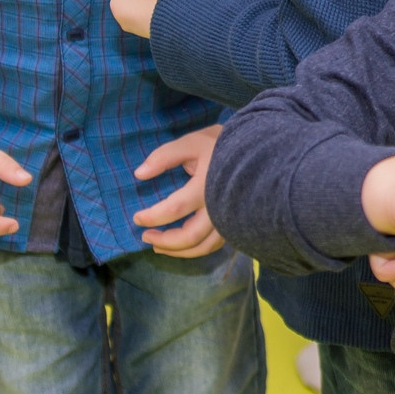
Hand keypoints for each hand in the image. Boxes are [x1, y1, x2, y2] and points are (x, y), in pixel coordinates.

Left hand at [132, 125, 223, 256]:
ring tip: (159, 247)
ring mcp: (229, 218)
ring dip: (179, 251)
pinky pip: (213, 244)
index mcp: (206, 186)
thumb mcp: (192, 142)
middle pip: (189, 236)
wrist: (257, 149)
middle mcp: (219, 208)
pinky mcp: (234, 223)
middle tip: (146, 237)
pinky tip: (182, 245)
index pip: (175, 209)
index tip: (137, 218)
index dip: (152, 217)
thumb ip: (164, 156)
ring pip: (203, 246)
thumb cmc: (221, 144)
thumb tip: (139, 174)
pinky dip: (195, 249)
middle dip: (165, 241)